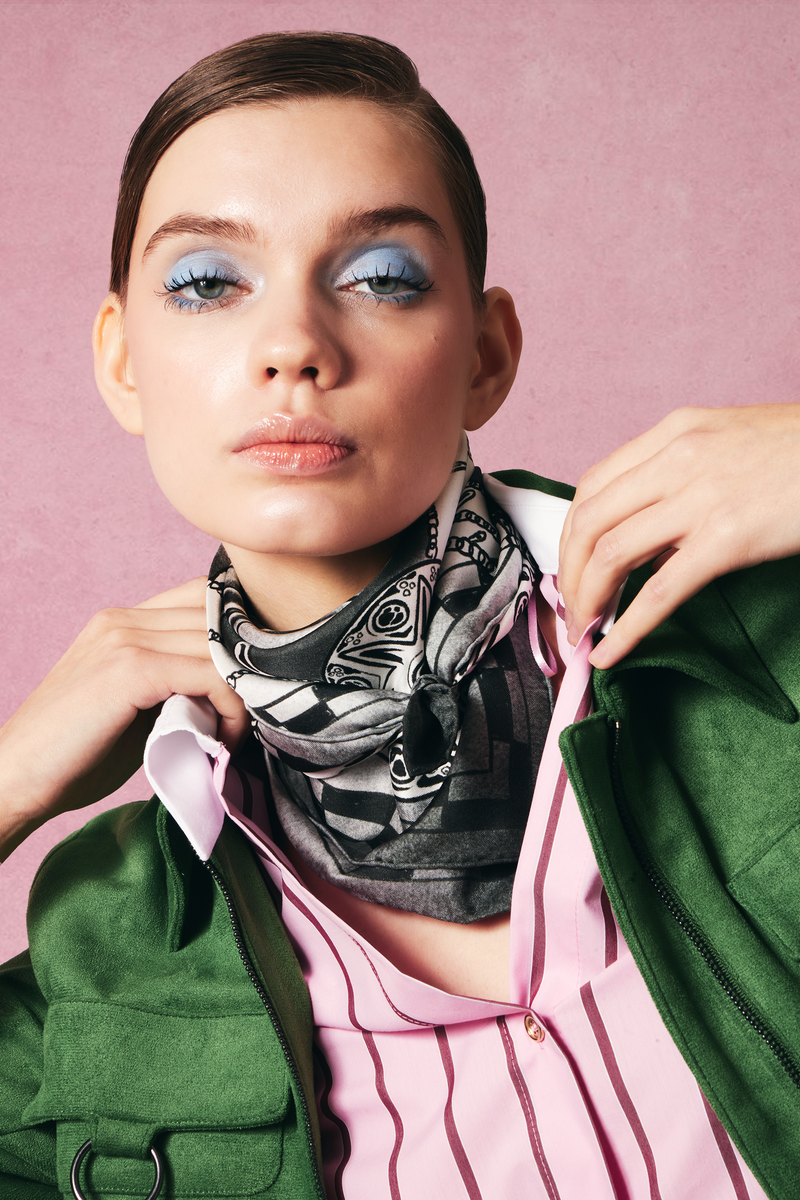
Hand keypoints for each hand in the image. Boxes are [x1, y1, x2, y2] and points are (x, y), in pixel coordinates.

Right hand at [0, 578, 248, 858]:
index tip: (254, 683)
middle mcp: (124, 618)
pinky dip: (232, 710)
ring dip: (245, 692)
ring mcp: (126, 639)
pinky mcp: (131, 670)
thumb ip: (175, 682)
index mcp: (123, 620)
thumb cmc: (75, 756)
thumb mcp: (134, 705)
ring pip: (221, 646)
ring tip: (235, 734)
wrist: (15, 778)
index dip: (239, 635)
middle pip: (220, 616)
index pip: (205, 597)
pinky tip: (224, 742)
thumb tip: (236, 686)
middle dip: (249, 665)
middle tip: (256, 712)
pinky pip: (211, 675)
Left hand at [558, 404, 799, 668]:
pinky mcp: (730, 537)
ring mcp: (702, 495)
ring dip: (587, 599)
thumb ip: (681, 479)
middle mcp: (677, 457)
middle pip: (588, 520)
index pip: (592, 485)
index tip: (571, 569)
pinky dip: (626, 628)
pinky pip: (660, 590)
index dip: (570, 536)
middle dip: (568, 573)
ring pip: (610, 552)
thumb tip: (645, 537)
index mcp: (674, 432)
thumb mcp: (730, 445)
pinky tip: (610, 654)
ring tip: (585, 631)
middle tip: (571, 611)